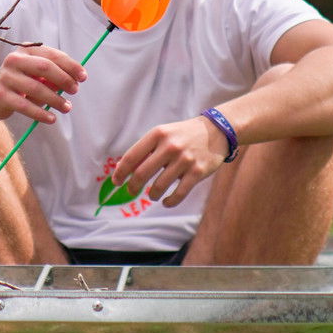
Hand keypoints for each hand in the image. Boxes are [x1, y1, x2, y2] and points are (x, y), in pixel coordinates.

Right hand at [0, 46, 85, 122]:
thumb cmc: (21, 82)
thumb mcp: (36, 74)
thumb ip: (53, 75)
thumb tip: (75, 80)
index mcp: (26, 51)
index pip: (52, 55)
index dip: (70, 65)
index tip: (83, 77)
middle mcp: (14, 60)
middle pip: (44, 67)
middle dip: (63, 79)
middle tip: (75, 91)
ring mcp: (5, 77)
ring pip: (36, 87)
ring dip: (55, 99)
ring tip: (66, 107)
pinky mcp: (1, 95)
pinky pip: (25, 105)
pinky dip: (40, 113)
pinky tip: (51, 118)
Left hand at [111, 115, 227, 207]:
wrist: (216, 131)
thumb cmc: (183, 135)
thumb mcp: (164, 134)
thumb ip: (147, 150)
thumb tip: (124, 170)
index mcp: (158, 134)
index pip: (132, 157)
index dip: (121, 172)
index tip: (116, 182)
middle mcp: (170, 146)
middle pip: (142, 173)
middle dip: (133, 187)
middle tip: (132, 191)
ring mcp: (184, 160)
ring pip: (159, 186)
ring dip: (152, 195)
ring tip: (153, 195)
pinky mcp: (197, 172)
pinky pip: (178, 194)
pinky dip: (170, 202)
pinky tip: (166, 202)